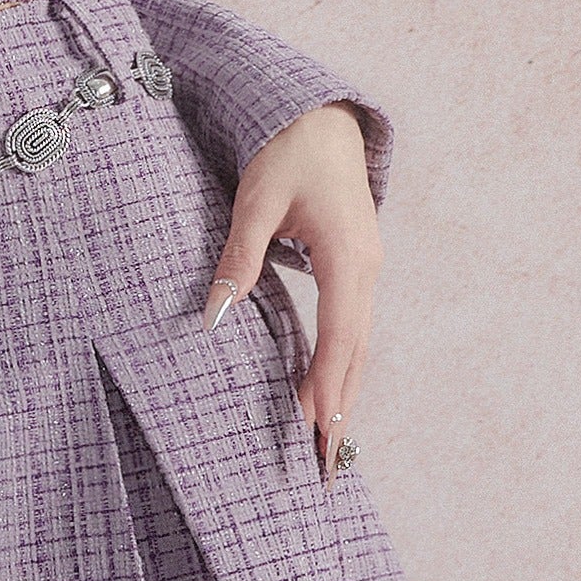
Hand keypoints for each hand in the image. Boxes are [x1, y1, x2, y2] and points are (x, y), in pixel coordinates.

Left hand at [200, 102, 379, 480]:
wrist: (320, 117)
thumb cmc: (285, 152)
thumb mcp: (254, 201)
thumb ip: (237, 259)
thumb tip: (211, 317)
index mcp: (346, 255)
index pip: (338, 335)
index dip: (327, 385)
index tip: (316, 430)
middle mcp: (366, 269)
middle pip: (356, 351)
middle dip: (341, 408)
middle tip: (328, 463)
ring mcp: (368, 269)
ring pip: (359, 344)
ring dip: (345, 391)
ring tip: (329, 443)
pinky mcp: (358, 267)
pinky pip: (353, 327)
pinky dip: (343, 364)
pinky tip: (328, 391)